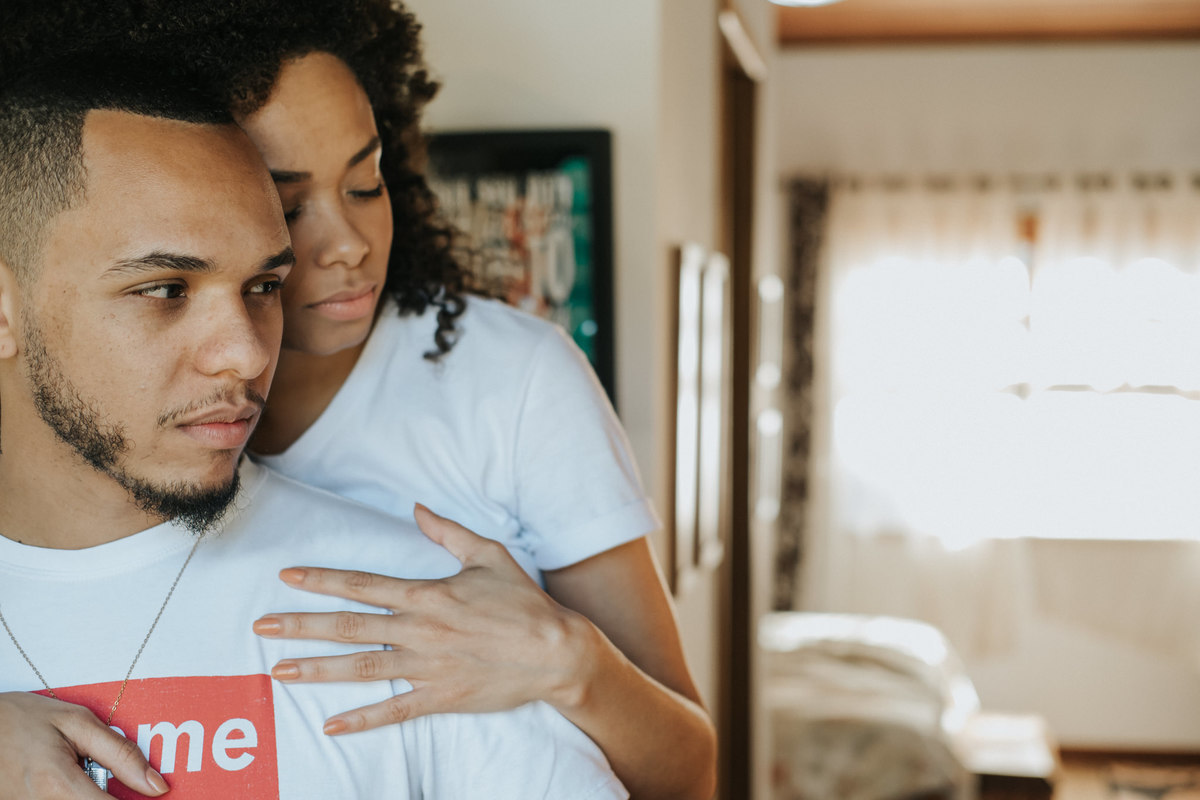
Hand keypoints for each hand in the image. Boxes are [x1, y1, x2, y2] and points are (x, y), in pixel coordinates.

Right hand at [0, 692, 168, 797]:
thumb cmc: (21, 719)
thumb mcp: (77, 723)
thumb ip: (121, 754)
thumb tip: (156, 785)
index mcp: (58, 785)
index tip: (153, 794)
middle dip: (113, 795)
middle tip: (108, 772)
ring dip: (92, 794)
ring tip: (80, 769)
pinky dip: (76, 795)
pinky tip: (70, 778)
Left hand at [252, 504, 594, 734]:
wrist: (554, 651)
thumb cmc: (522, 602)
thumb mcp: (488, 555)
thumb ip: (448, 532)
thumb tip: (417, 508)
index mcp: (427, 594)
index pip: (362, 585)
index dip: (322, 579)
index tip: (288, 577)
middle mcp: (419, 630)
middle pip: (348, 627)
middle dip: (301, 625)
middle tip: (261, 627)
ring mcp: (427, 667)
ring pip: (361, 668)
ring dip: (317, 669)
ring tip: (280, 671)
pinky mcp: (440, 697)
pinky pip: (394, 711)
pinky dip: (361, 719)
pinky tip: (331, 724)